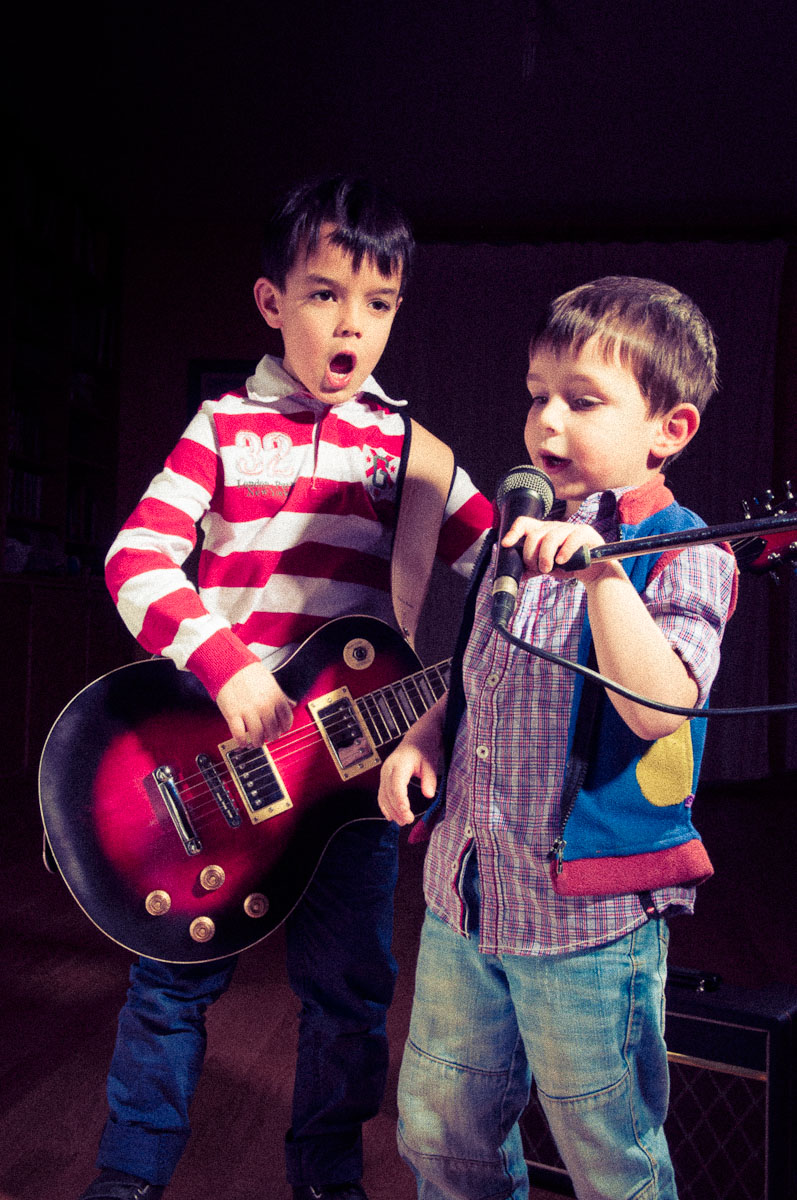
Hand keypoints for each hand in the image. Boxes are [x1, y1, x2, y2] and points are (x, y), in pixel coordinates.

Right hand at [216, 661, 294, 745]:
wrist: (228, 665)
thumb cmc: (249, 672)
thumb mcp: (270, 682)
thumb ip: (281, 695)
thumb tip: (292, 704)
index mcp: (275, 697)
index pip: (286, 719)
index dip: (285, 727)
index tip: (281, 730)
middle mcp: (264, 705)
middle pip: (273, 730)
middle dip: (272, 736)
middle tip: (268, 737)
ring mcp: (249, 711)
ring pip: (258, 736)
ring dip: (258, 742)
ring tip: (256, 742)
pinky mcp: (233, 714)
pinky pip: (239, 734)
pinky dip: (241, 741)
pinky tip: (242, 741)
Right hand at [377, 698, 444, 825]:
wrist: (416, 739)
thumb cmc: (423, 749)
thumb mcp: (430, 763)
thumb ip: (429, 779)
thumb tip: (429, 794)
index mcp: (400, 764)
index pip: (397, 785)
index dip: (400, 800)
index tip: (406, 812)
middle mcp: (388, 768)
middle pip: (389, 793)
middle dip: (397, 809)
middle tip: (408, 820)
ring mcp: (384, 773)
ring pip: (383, 796)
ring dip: (391, 810)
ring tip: (403, 822)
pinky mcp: (384, 778)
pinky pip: (382, 794)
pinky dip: (385, 806)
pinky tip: (391, 816)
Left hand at [502, 517, 619, 584]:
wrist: (594, 571)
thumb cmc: (569, 565)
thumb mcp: (547, 567)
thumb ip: (532, 568)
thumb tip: (514, 575)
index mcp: (543, 532)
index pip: (524, 522)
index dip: (513, 532)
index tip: (506, 544)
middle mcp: (555, 527)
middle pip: (535, 535)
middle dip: (532, 555)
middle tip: (537, 568)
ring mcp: (570, 528)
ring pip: (551, 537)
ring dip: (546, 556)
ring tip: (548, 569)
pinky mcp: (585, 532)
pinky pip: (572, 538)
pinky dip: (564, 552)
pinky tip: (562, 562)